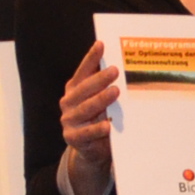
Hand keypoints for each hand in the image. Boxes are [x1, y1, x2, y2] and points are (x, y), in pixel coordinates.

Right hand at [56, 41, 118, 194]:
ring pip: (85, 108)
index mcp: (75, 89)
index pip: (83, 71)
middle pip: (84, 88)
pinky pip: (86, 133)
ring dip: (100, 100)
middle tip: (115, 71)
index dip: (91, 58)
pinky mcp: (72, 138)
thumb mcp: (102, 101)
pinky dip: (97, 129)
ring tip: (115, 92)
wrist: (93, 150)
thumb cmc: (100, 118)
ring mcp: (69, 120)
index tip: (101, 45)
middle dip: (99, 79)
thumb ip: (106, 87)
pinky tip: (108, 126)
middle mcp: (69, 102)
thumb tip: (125, 67)